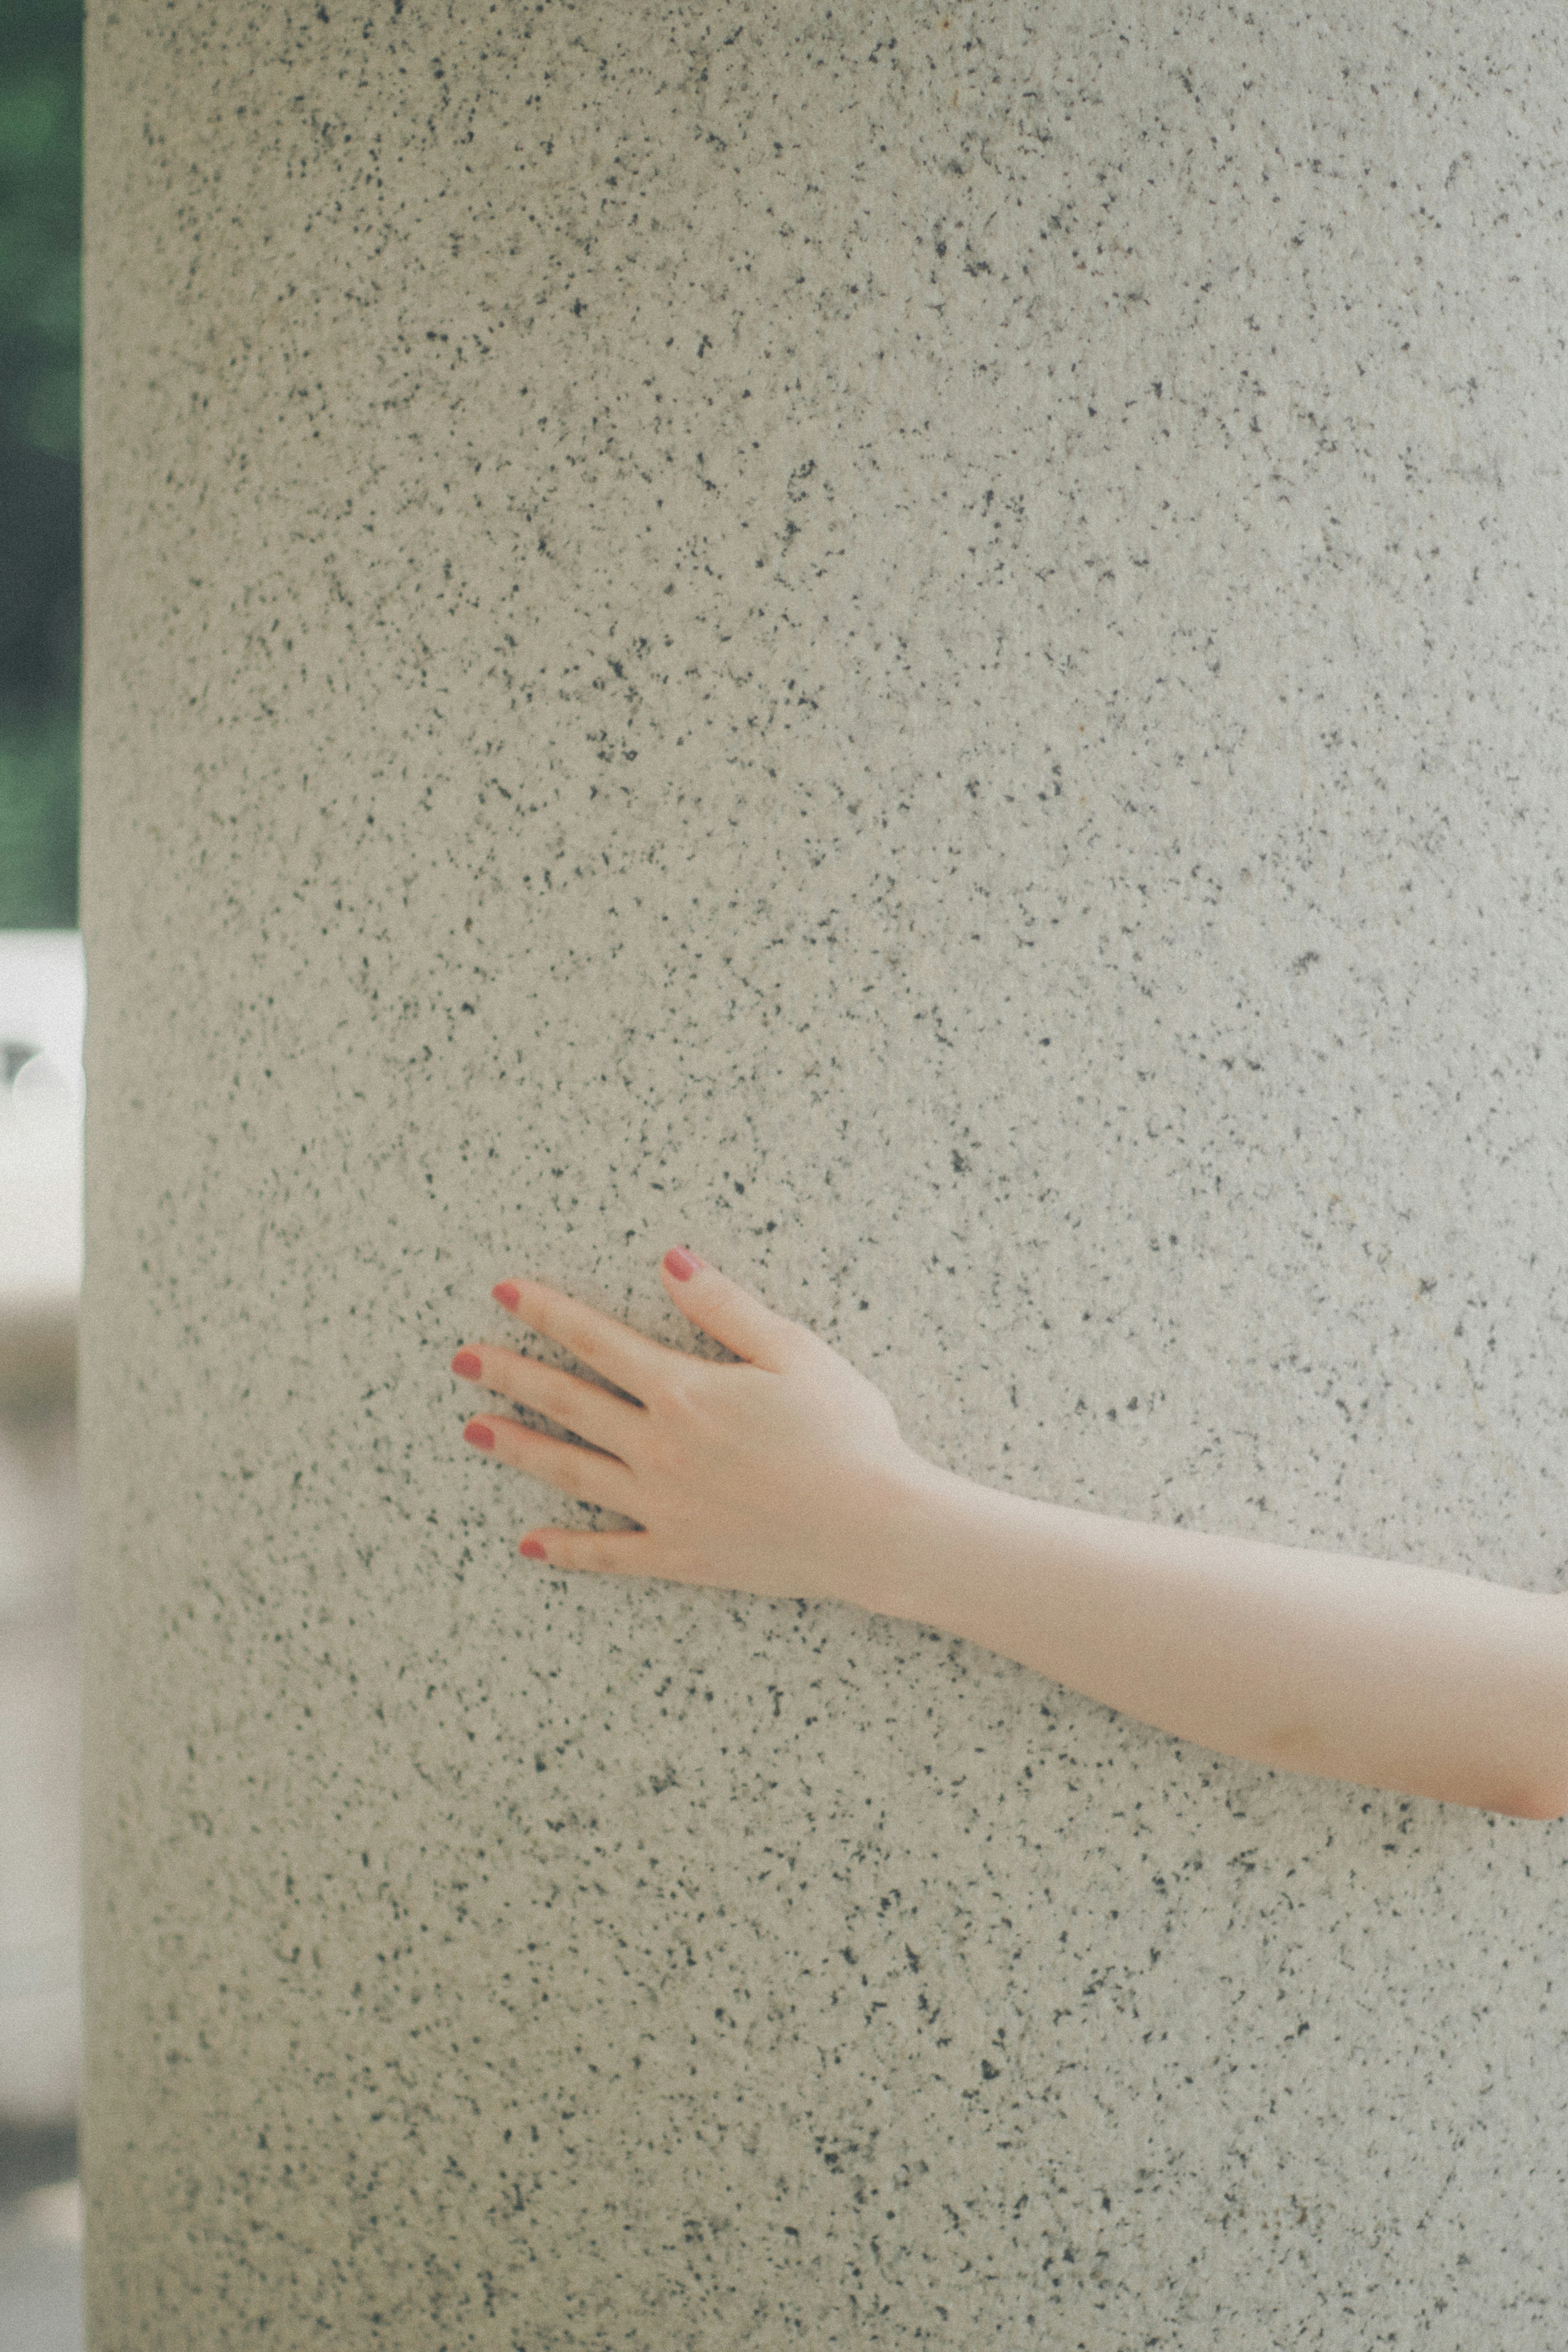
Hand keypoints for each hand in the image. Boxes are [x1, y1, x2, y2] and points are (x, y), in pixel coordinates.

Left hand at [450, 1247, 932, 1605]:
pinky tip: (528, 1545)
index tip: (503, 1292)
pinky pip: (609, 1554)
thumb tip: (669, 1262)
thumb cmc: (848, 1434)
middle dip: (510, 1375)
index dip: (547, 1313)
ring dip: (520, 1449)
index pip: (597, 1342)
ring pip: (573, 1472)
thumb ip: (725, 1308)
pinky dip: (566, 1551)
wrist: (877, 1528)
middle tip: (462, 1359)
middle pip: (569, 1403)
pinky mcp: (681, 1556)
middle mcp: (659, 1449)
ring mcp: (663, 1507)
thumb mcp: (795, 1352)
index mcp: (685, 1392)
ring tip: (475, 1431)